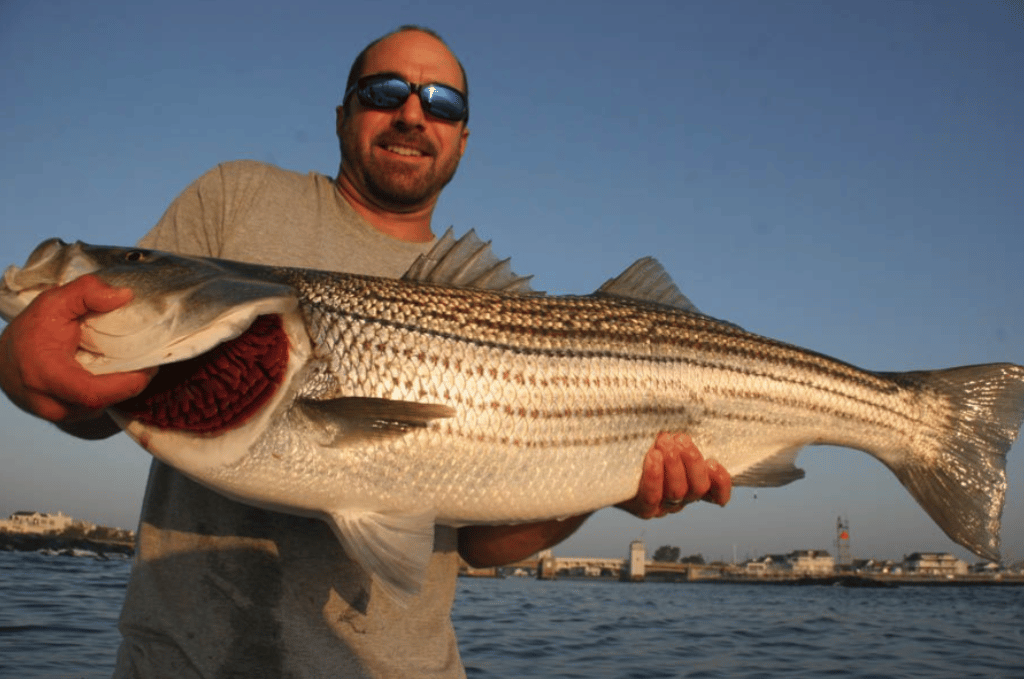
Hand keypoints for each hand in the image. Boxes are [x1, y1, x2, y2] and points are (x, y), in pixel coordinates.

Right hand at [0, 275, 153, 423]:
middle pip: (103, 403)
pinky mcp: (64, 417)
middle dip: (131, 385)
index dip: (128, 383)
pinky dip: (109, 394)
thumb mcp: (54, 302)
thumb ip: (87, 292)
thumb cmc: (30, 329)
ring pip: (101, 409)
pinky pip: (95, 410)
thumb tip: (124, 296)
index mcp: (47, 375)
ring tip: (133, 367)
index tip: (149, 365)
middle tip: (148, 362)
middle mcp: (50, 403)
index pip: (93, 393)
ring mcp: (57, 414)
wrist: (0, 356)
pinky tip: (116, 376)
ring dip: (121, 390)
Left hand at [616, 432, 731, 518]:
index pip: (716, 492)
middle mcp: (681, 498)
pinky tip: (653, 456)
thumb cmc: (639, 446)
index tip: (713, 462)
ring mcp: (663, 506)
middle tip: (680, 439)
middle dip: (692, 461)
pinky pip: (652, 497)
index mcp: (691, 483)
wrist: (607, 468)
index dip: (721, 482)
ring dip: (673, 465)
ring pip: (677, 492)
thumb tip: (686, 402)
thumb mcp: (662, 437)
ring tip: (663, 441)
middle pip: (697, 488)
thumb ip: (678, 433)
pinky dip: (654, 476)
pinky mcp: (643, 508)